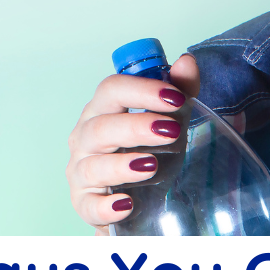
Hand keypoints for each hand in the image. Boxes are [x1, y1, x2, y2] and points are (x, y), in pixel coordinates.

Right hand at [65, 53, 199, 232]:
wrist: (137, 204)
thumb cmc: (148, 156)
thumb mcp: (168, 125)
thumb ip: (179, 94)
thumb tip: (187, 62)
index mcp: (102, 112)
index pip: (112, 90)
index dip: (142, 90)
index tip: (176, 97)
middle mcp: (85, 139)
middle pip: (101, 126)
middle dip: (136, 127)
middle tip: (171, 132)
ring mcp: (82, 172)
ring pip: (93, 166)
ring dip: (121, 165)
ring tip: (151, 166)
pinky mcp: (85, 205)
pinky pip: (90, 206)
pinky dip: (106, 207)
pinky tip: (127, 205)